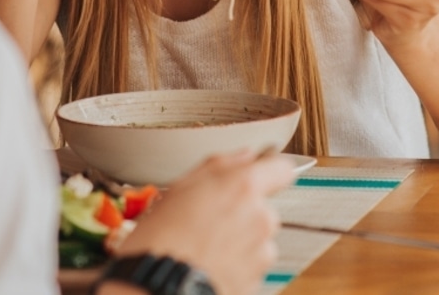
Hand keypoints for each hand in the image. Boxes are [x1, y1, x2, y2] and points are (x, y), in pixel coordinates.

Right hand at [116, 150, 294, 294]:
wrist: (156, 289)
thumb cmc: (160, 240)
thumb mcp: (179, 188)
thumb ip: (219, 166)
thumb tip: (244, 156)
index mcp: (242, 187)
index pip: (281, 168)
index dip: (270, 170)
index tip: (259, 175)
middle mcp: (260, 216)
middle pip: (264, 208)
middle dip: (243, 213)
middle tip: (209, 221)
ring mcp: (261, 251)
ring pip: (258, 239)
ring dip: (239, 241)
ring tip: (204, 248)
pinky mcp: (257, 279)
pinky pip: (251, 265)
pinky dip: (236, 265)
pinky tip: (209, 265)